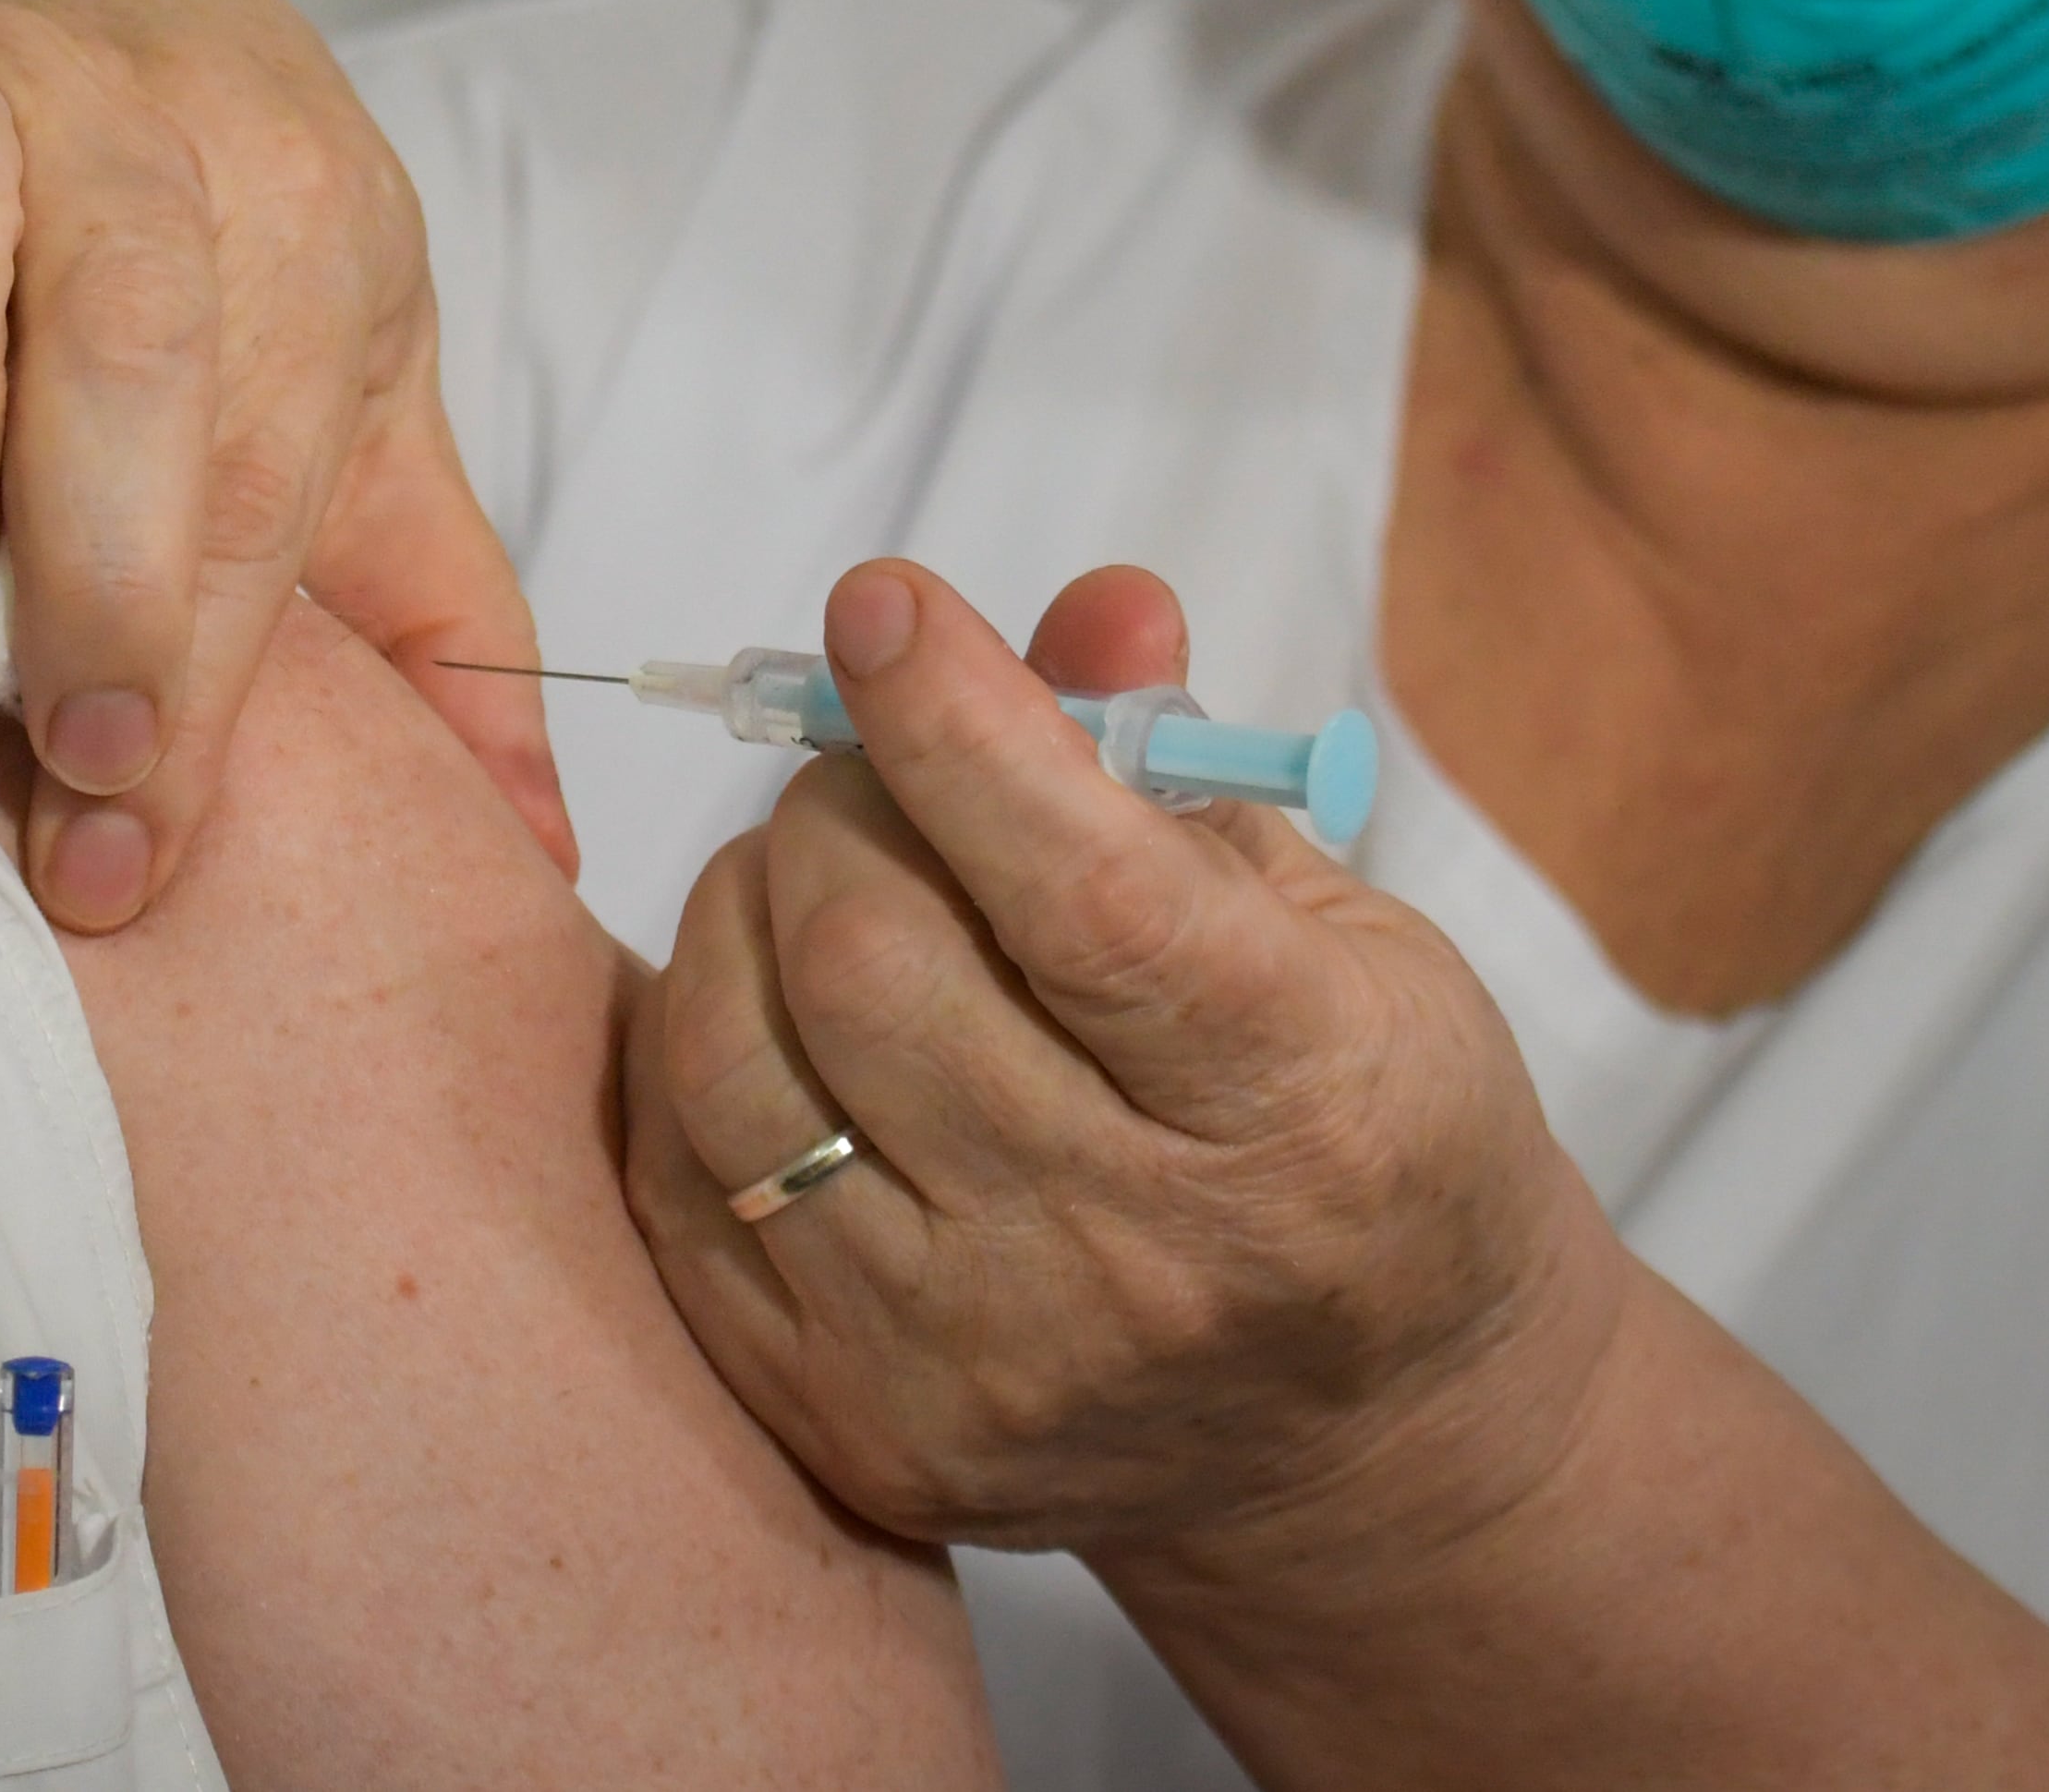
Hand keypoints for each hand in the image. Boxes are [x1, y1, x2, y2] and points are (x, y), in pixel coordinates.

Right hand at [0, 0, 564, 928]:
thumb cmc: (179, 209)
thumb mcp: (340, 367)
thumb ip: (422, 597)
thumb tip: (531, 836)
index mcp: (292, 192)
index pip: (264, 454)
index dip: (203, 670)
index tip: (133, 855)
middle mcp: (123, 97)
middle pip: (134, 323)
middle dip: (99, 564)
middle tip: (51, 748)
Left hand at [624, 559, 1627, 1595]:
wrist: (1369, 1443)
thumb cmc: (1358, 1138)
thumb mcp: (1342, 938)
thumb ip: (1182, 768)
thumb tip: (1087, 605)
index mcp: (1301, 1112)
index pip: (1086, 900)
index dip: (957, 727)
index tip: (884, 604)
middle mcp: (1136, 1262)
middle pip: (872, 962)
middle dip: (837, 808)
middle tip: (872, 778)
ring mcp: (978, 1365)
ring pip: (739, 1059)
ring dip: (743, 915)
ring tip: (821, 890)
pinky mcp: (855, 1427)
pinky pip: (678, 1177)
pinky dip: (702, 1047)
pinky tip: (777, 1015)